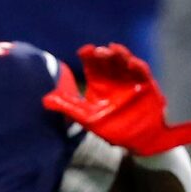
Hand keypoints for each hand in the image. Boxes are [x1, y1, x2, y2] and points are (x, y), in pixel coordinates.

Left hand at [43, 44, 190, 156]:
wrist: (137, 141)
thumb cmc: (111, 128)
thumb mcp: (87, 118)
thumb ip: (69, 107)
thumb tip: (44, 100)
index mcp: (99, 83)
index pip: (92, 64)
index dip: (88, 55)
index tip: (84, 50)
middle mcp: (114, 78)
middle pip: (108, 60)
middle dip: (104, 54)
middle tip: (98, 51)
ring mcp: (130, 80)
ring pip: (125, 62)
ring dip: (121, 55)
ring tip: (114, 50)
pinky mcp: (146, 86)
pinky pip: (143, 73)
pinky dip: (138, 67)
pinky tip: (133, 63)